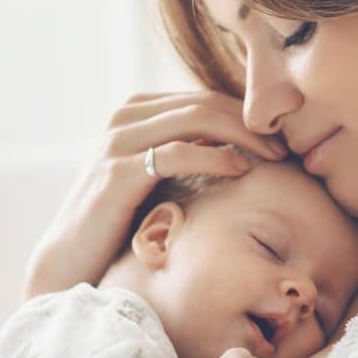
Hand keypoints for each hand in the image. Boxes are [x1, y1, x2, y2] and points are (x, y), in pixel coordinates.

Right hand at [23, 91, 287, 297]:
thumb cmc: (118, 225)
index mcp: (135, 111)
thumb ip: (184, 155)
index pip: (203, 97)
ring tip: (273, 156)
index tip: (282, 135)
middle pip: (204, 102)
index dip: (246, 113)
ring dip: (242, 135)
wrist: (71, 259)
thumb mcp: (153, 180)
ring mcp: (119, 140)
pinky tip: (240, 169)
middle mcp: (124, 116)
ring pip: (196, 118)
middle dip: (251, 121)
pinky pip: (177, 151)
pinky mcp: (118, 170)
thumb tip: (240, 148)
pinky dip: (214, 156)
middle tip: (287, 145)